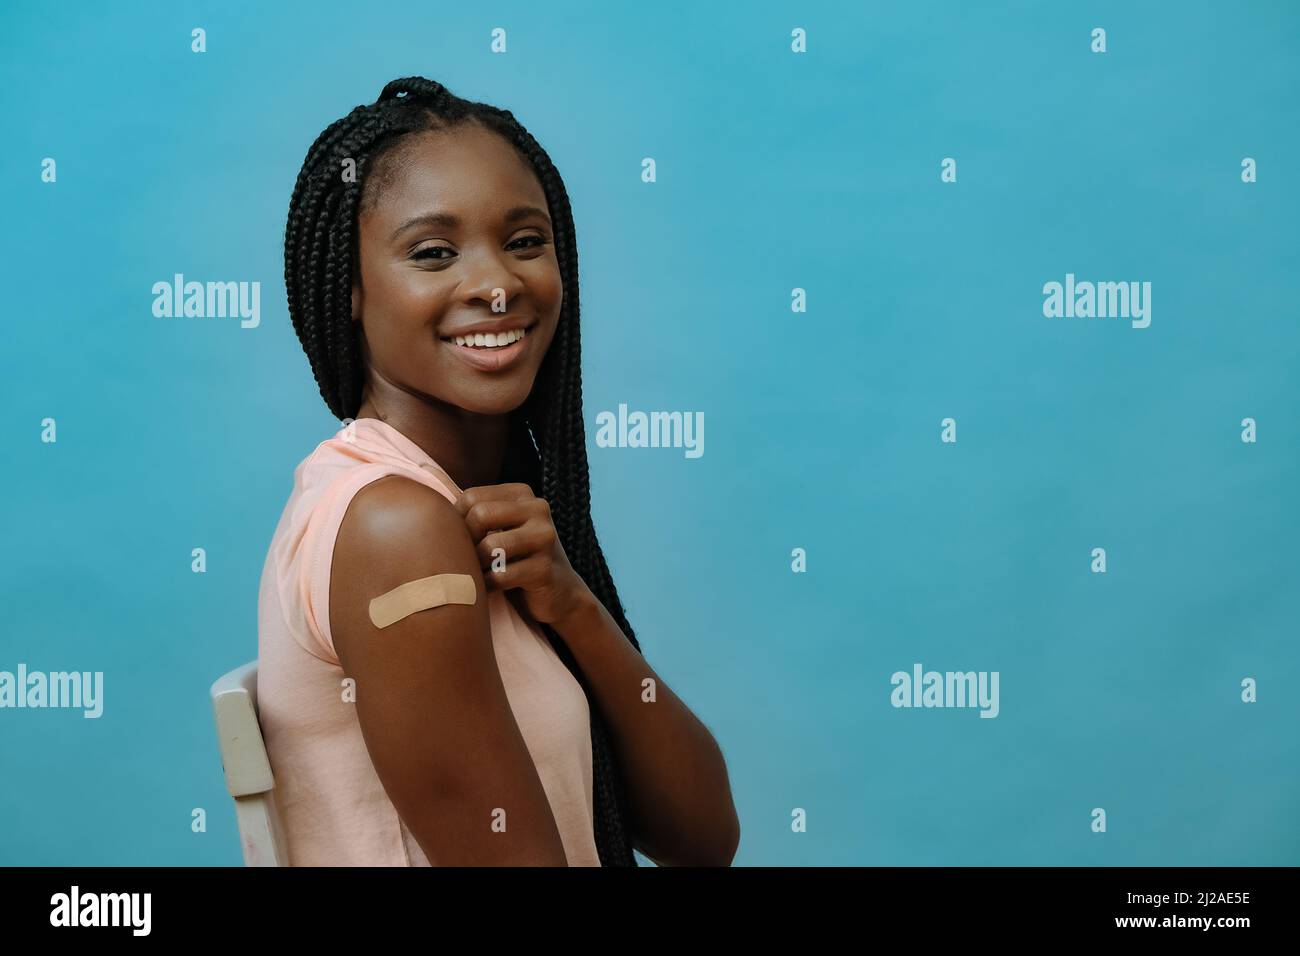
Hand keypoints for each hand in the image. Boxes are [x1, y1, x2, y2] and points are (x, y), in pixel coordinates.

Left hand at [453, 483, 591, 626]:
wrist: (559, 592)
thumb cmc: (517, 559)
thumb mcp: (500, 528)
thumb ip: (474, 514)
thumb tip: (428, 508)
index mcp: (523, 494)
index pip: (471, 497)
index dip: (456, 522)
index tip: (461, 542)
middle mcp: (538, 509)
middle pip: (480, 515)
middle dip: (466, 542)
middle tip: (467, 560)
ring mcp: (546, 538)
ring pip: (490, 547)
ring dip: (476, 566)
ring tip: (478, 574)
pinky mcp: (546, 569)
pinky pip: (500, 576)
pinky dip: (487, 586)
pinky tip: (490, 588)